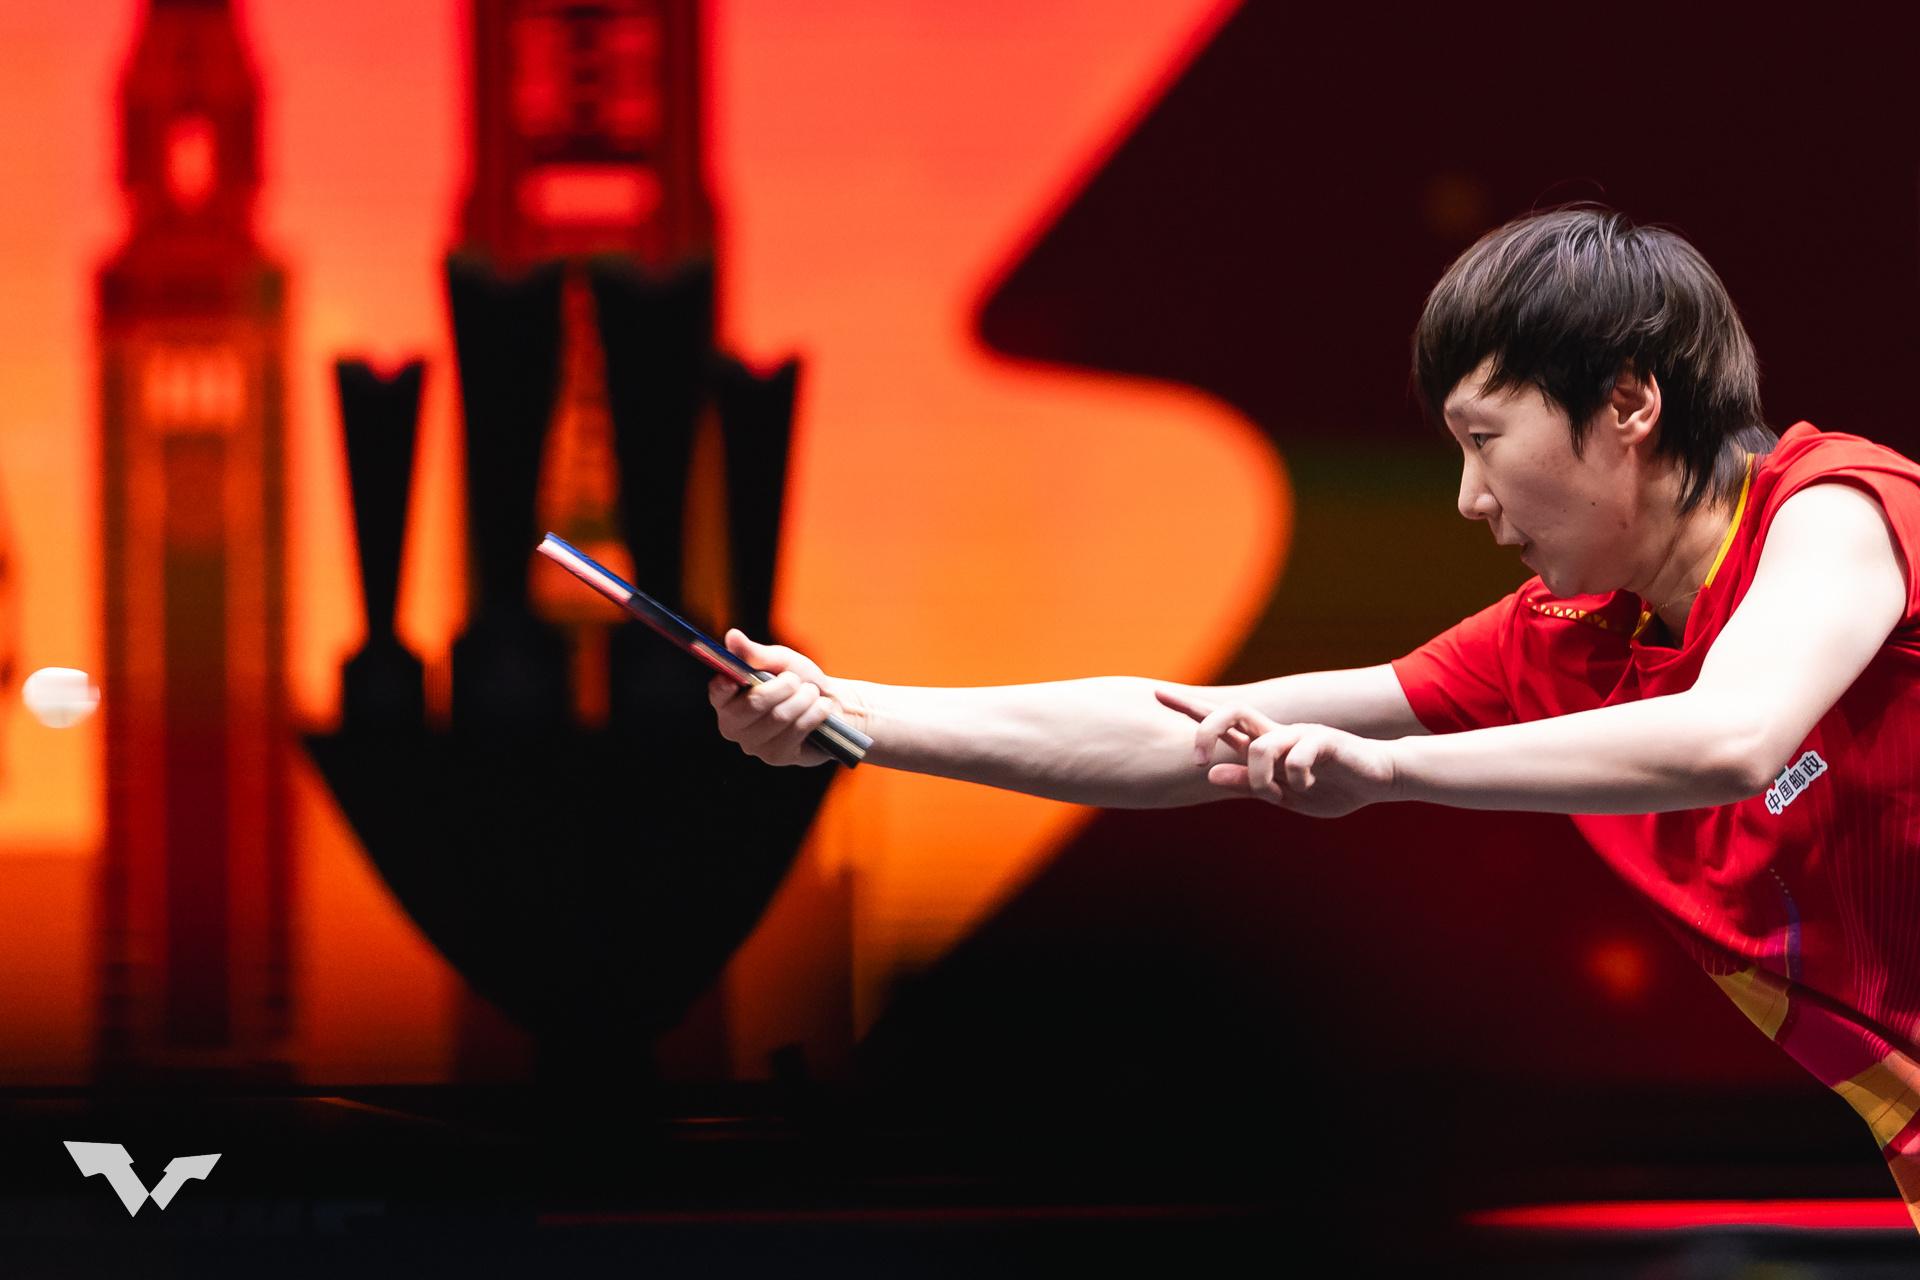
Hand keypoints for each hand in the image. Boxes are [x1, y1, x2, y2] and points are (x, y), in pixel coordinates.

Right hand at [709, 630, 866, 766]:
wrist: (830, 704)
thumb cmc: (798, 681)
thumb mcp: (779, 661)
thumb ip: (755, 652)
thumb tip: (732, 637)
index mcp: (727, 699)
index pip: (717, 694)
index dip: (725, 686)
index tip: (736, 679)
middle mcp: (734, 725)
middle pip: (753, 705)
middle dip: (782, 687)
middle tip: (795, 680)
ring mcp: (754, 744)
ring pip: (779, 717)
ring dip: (803, 699)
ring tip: (811, 693)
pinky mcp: (777, 756)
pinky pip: (796, 731)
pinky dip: (814, 714)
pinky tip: (820, 708)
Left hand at [1154, 689, 1396, 817]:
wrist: (1379, 779)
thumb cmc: (1331, 786)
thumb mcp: (1283, 794)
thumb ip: (1248, 783)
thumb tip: (1208, 773)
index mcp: (1264, 745)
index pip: (1221, 721)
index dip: (1190, 706)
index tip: (1157, 692)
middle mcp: (1277, 732)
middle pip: (1232, 712)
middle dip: (1204, 729)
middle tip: (1194, 760)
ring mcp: (1299, 733)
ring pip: (1259, 746)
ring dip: (1259, 776)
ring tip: (1278, 792)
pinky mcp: (1324, 740)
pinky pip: (1296, 757)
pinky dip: (1296, 777)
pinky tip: (1309, 784)